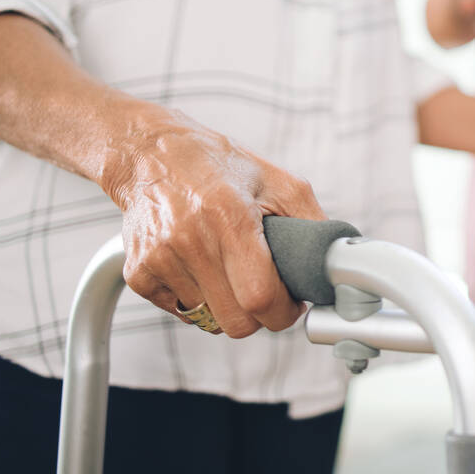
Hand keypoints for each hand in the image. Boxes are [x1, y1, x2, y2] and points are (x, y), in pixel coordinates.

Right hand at [103, 108, 325, 337]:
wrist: (149, 153)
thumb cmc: (219, 165)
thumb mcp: (276, 180)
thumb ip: (311, 222)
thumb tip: (337, 262)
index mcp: (229, 217)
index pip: (259, 297)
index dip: (283, 311)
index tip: (290, 303)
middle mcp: (190, 239)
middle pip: (235, 322)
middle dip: (258, 314)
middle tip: (263, 289)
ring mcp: (159, 258)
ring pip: (209, 320)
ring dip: (226, 303)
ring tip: (226, 266)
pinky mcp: (138, 272)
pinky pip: (180, 311)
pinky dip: (196, 298)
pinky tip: (199, 266)